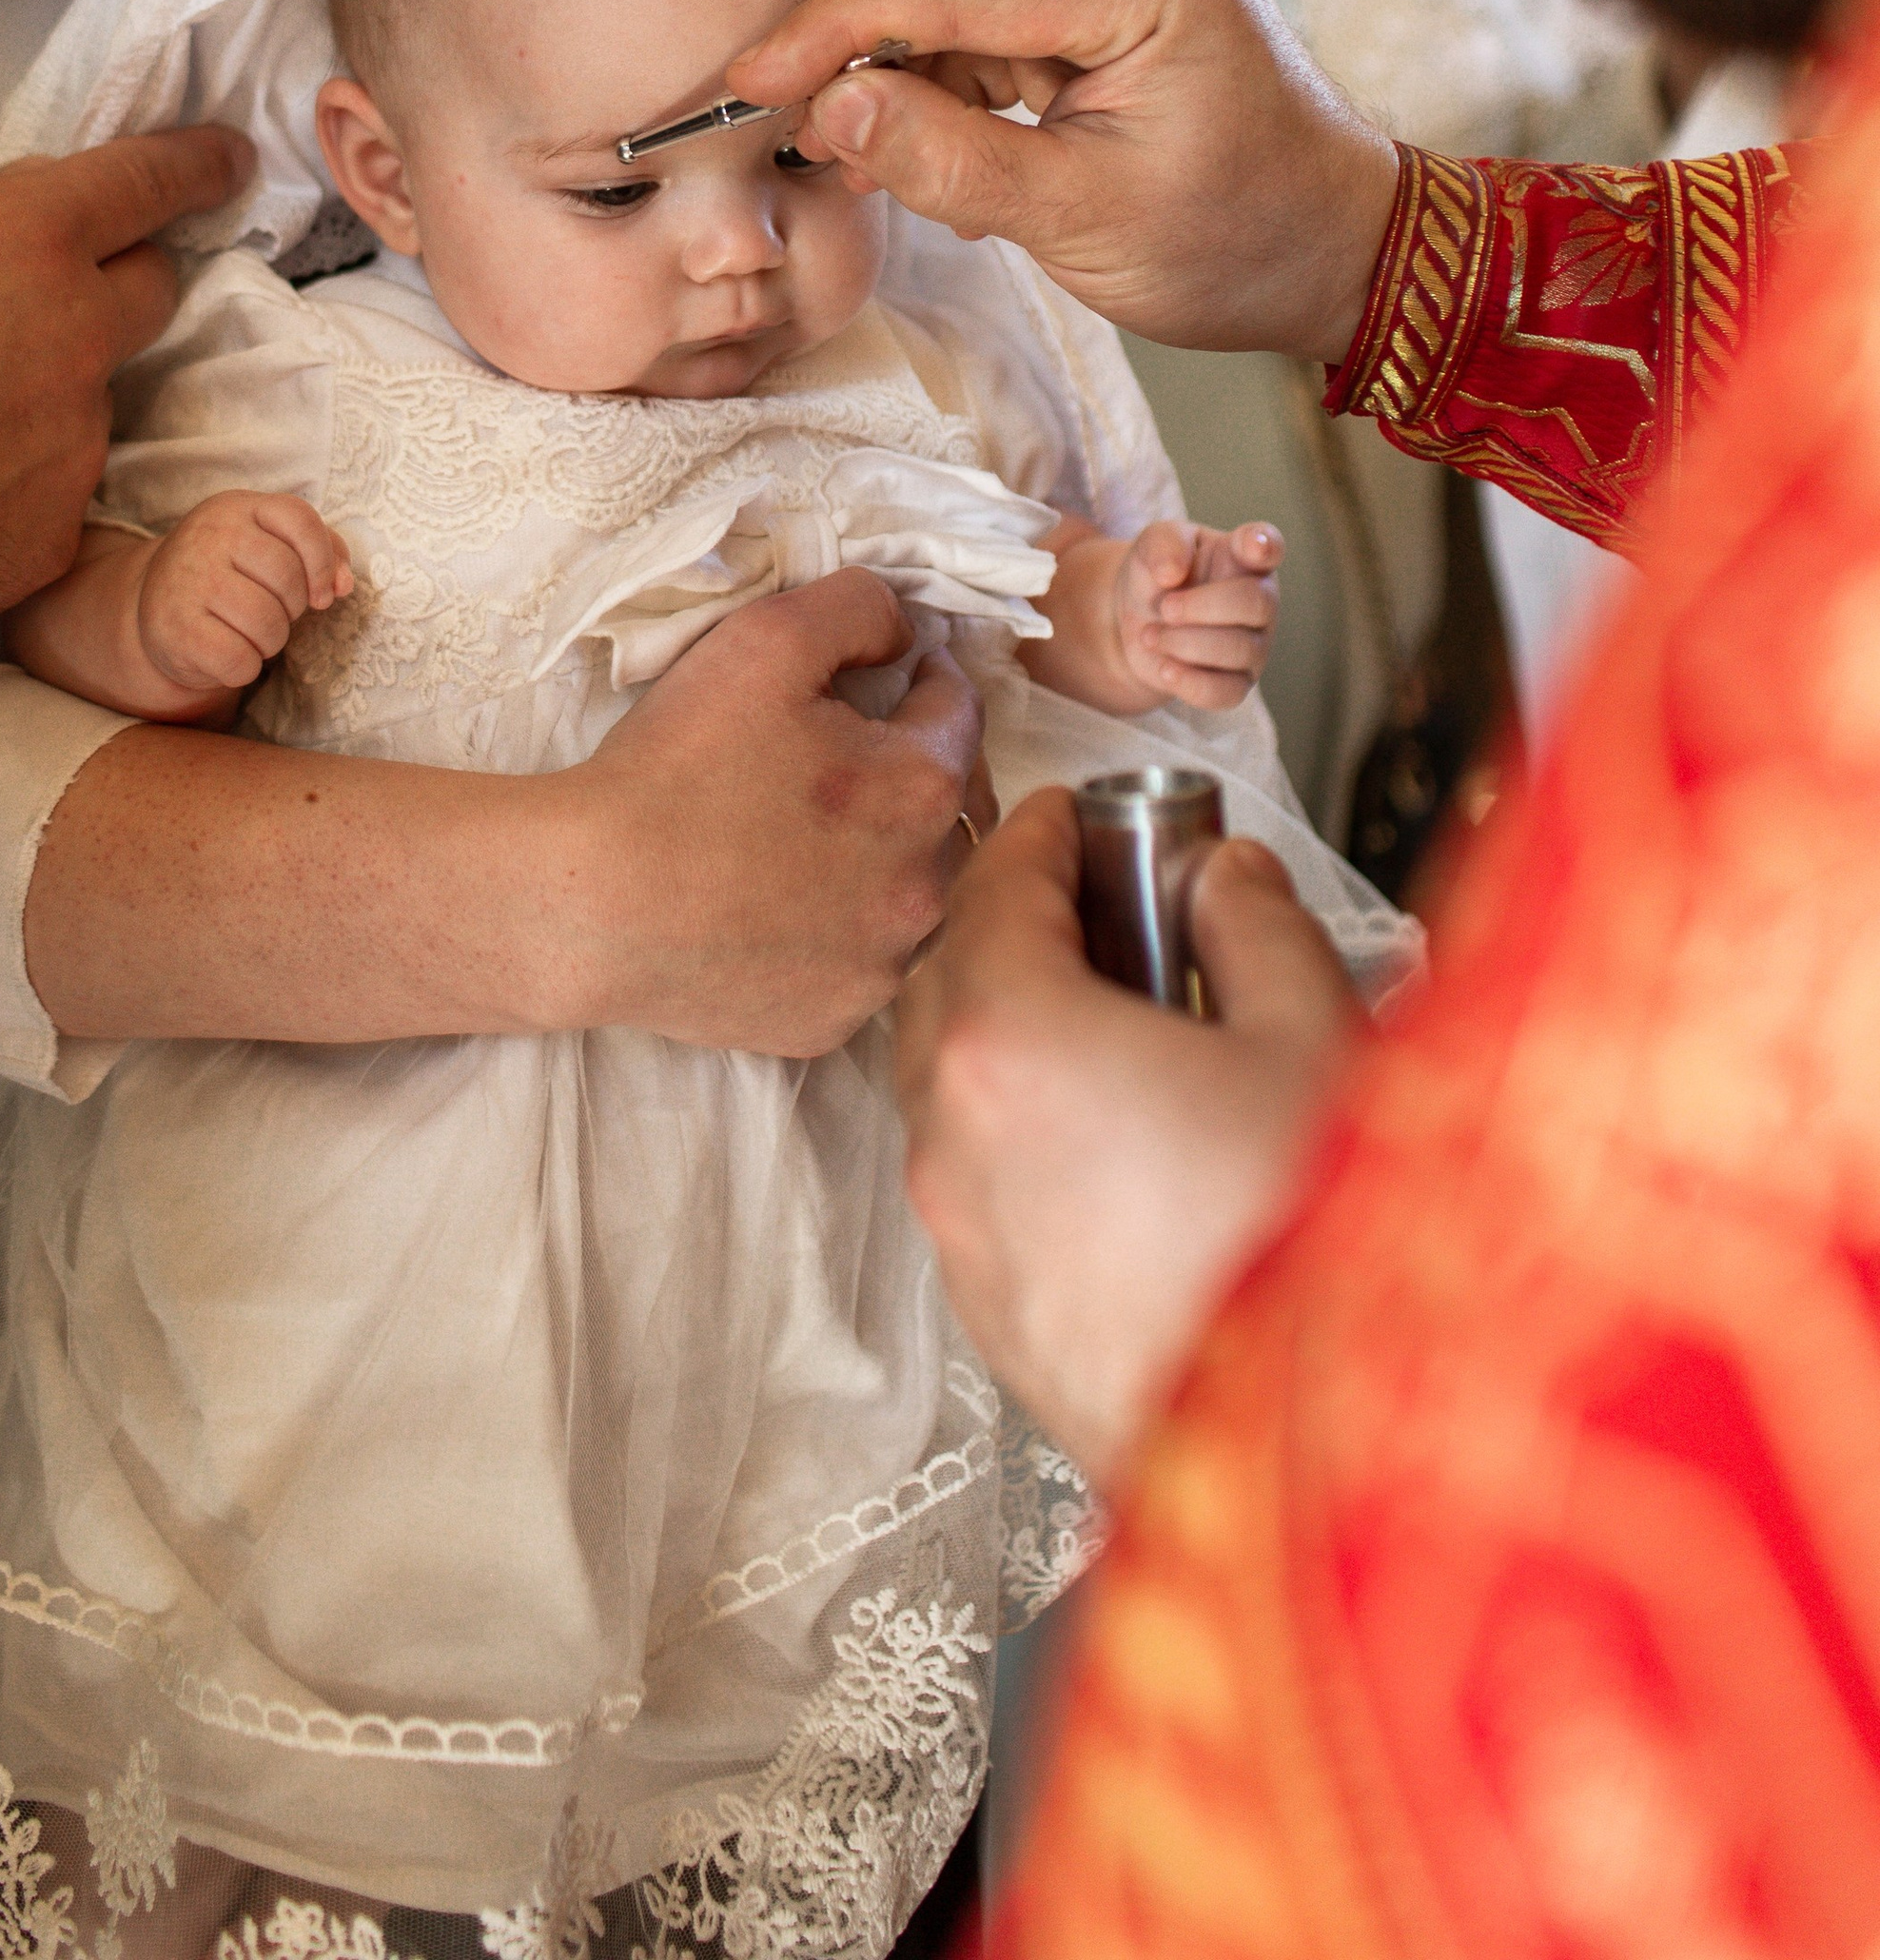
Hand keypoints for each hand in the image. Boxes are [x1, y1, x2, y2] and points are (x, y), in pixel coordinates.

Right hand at [0, 126, 252, 656]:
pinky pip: (46, 495)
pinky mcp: (51, 538)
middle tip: (41, 302)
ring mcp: (73, 444)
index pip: (146, 181)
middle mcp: (76, 336)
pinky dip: (3, 488)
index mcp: (26, 236)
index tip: (228, 162)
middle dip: (117, 282)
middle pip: (152, 291)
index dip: (195, 164)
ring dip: (37, 397)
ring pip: (87, 401)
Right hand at [137, 492, 352, 691]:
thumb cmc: (230, 572)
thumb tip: (343, 585)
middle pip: (287, 578)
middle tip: (271, 612)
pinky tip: (228, 653)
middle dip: (293, 608)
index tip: (321, 595)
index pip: (300, 520)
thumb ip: (319, 551)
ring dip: (270, 641)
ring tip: (249, 633)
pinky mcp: (174, 628)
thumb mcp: (269, 543)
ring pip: (266, 623)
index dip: (322, 562)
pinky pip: (239, 659)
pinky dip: (244, 667)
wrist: (154, 603)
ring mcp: (188, 581)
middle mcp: (209, 536)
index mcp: (237, 507)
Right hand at [550, 568, 993, 1055]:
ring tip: (820, 835)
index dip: (924, 677)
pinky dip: (841, 931)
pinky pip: (862, 964)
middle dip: (918, 770)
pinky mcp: (829, 1020)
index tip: (890, 672)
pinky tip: (785, 906)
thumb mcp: (765, 639)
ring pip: (916, 895)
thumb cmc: (675, 767)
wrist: (590, 904)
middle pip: (954, 808)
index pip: (960, 709)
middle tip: (854, 752)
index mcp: (921, 787)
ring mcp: (880, 967)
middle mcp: (925, 888)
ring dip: (889, 858)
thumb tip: (905, 630)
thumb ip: (857, 608)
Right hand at [724, 0, 1400, 363]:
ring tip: (866, 147)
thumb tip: (835, 105)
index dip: (835, 27)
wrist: (1347, 251)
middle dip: (857, 14)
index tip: (751, 80)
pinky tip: (924, 139)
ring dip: (896, 41)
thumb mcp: (1085, 224)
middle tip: (805, 112)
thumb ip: (952, 160)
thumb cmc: (1239, 245)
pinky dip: (941, 59)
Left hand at [896, 791, 1359, 1478]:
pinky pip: (982, 1193)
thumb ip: (1257, 929)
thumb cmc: (1324, 1259)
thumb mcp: (1316, 1041)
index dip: (1038, 835)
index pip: (994, 891)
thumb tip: (1228, 880)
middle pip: (947, 987)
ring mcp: (968, 1244)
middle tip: (1107, 905)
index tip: (1074, 813)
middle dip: (1014, 931)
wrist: (1338, 1471)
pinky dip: (1028, 1141)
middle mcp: (960, 1141)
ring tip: (1132, 1026)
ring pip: (955, 1096)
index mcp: (1014, 1044)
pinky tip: (1129, 1142)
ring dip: (1017, 1039)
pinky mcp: (999, 1327)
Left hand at [1113, 518, 1282, 711]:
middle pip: (1256, 602)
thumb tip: (1172, 572)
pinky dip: (1190, 683)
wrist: (1136, 623)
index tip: (1252, 547)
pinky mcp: (1237, 684)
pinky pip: (1226, 692)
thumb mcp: (1151, 546)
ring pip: (1239, 650)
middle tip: (1165, 607)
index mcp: (1242, 557)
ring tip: (1150, 635)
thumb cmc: (1157, 575)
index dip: (1265, 546)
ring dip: (1184, 643)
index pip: (1268, 545)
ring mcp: (1254, 646)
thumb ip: (1164, 545)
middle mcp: (1260, 601)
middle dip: (1202, 606)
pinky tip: (1164, 669)